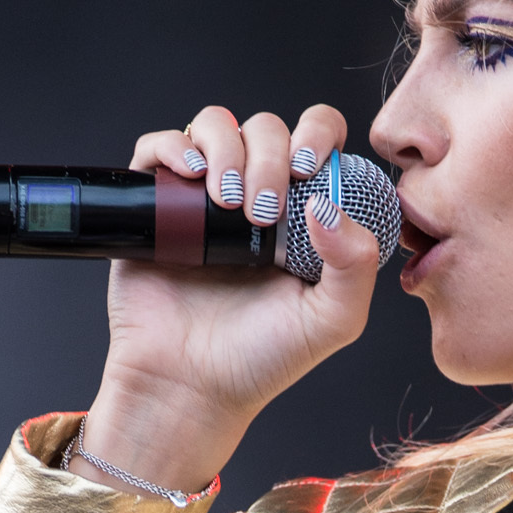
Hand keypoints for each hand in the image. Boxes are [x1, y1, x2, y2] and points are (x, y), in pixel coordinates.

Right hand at [80, 101, 382, 492]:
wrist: (189, 387)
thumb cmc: (261, 359)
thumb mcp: (332, 321)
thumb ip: (356, 265)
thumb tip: (328, 204)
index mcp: (302, 212)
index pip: (317, 139)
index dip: (317, 135)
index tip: (308, 171)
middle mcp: (253, 194)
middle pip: (266, 128)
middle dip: (269, 157)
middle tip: (262, 211)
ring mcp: (202, 196)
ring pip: (215, 125)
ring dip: (225, 148)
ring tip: (225, 201)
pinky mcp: (157, 204)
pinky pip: (160, 147)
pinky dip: (174, 147)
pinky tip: (190, 175)